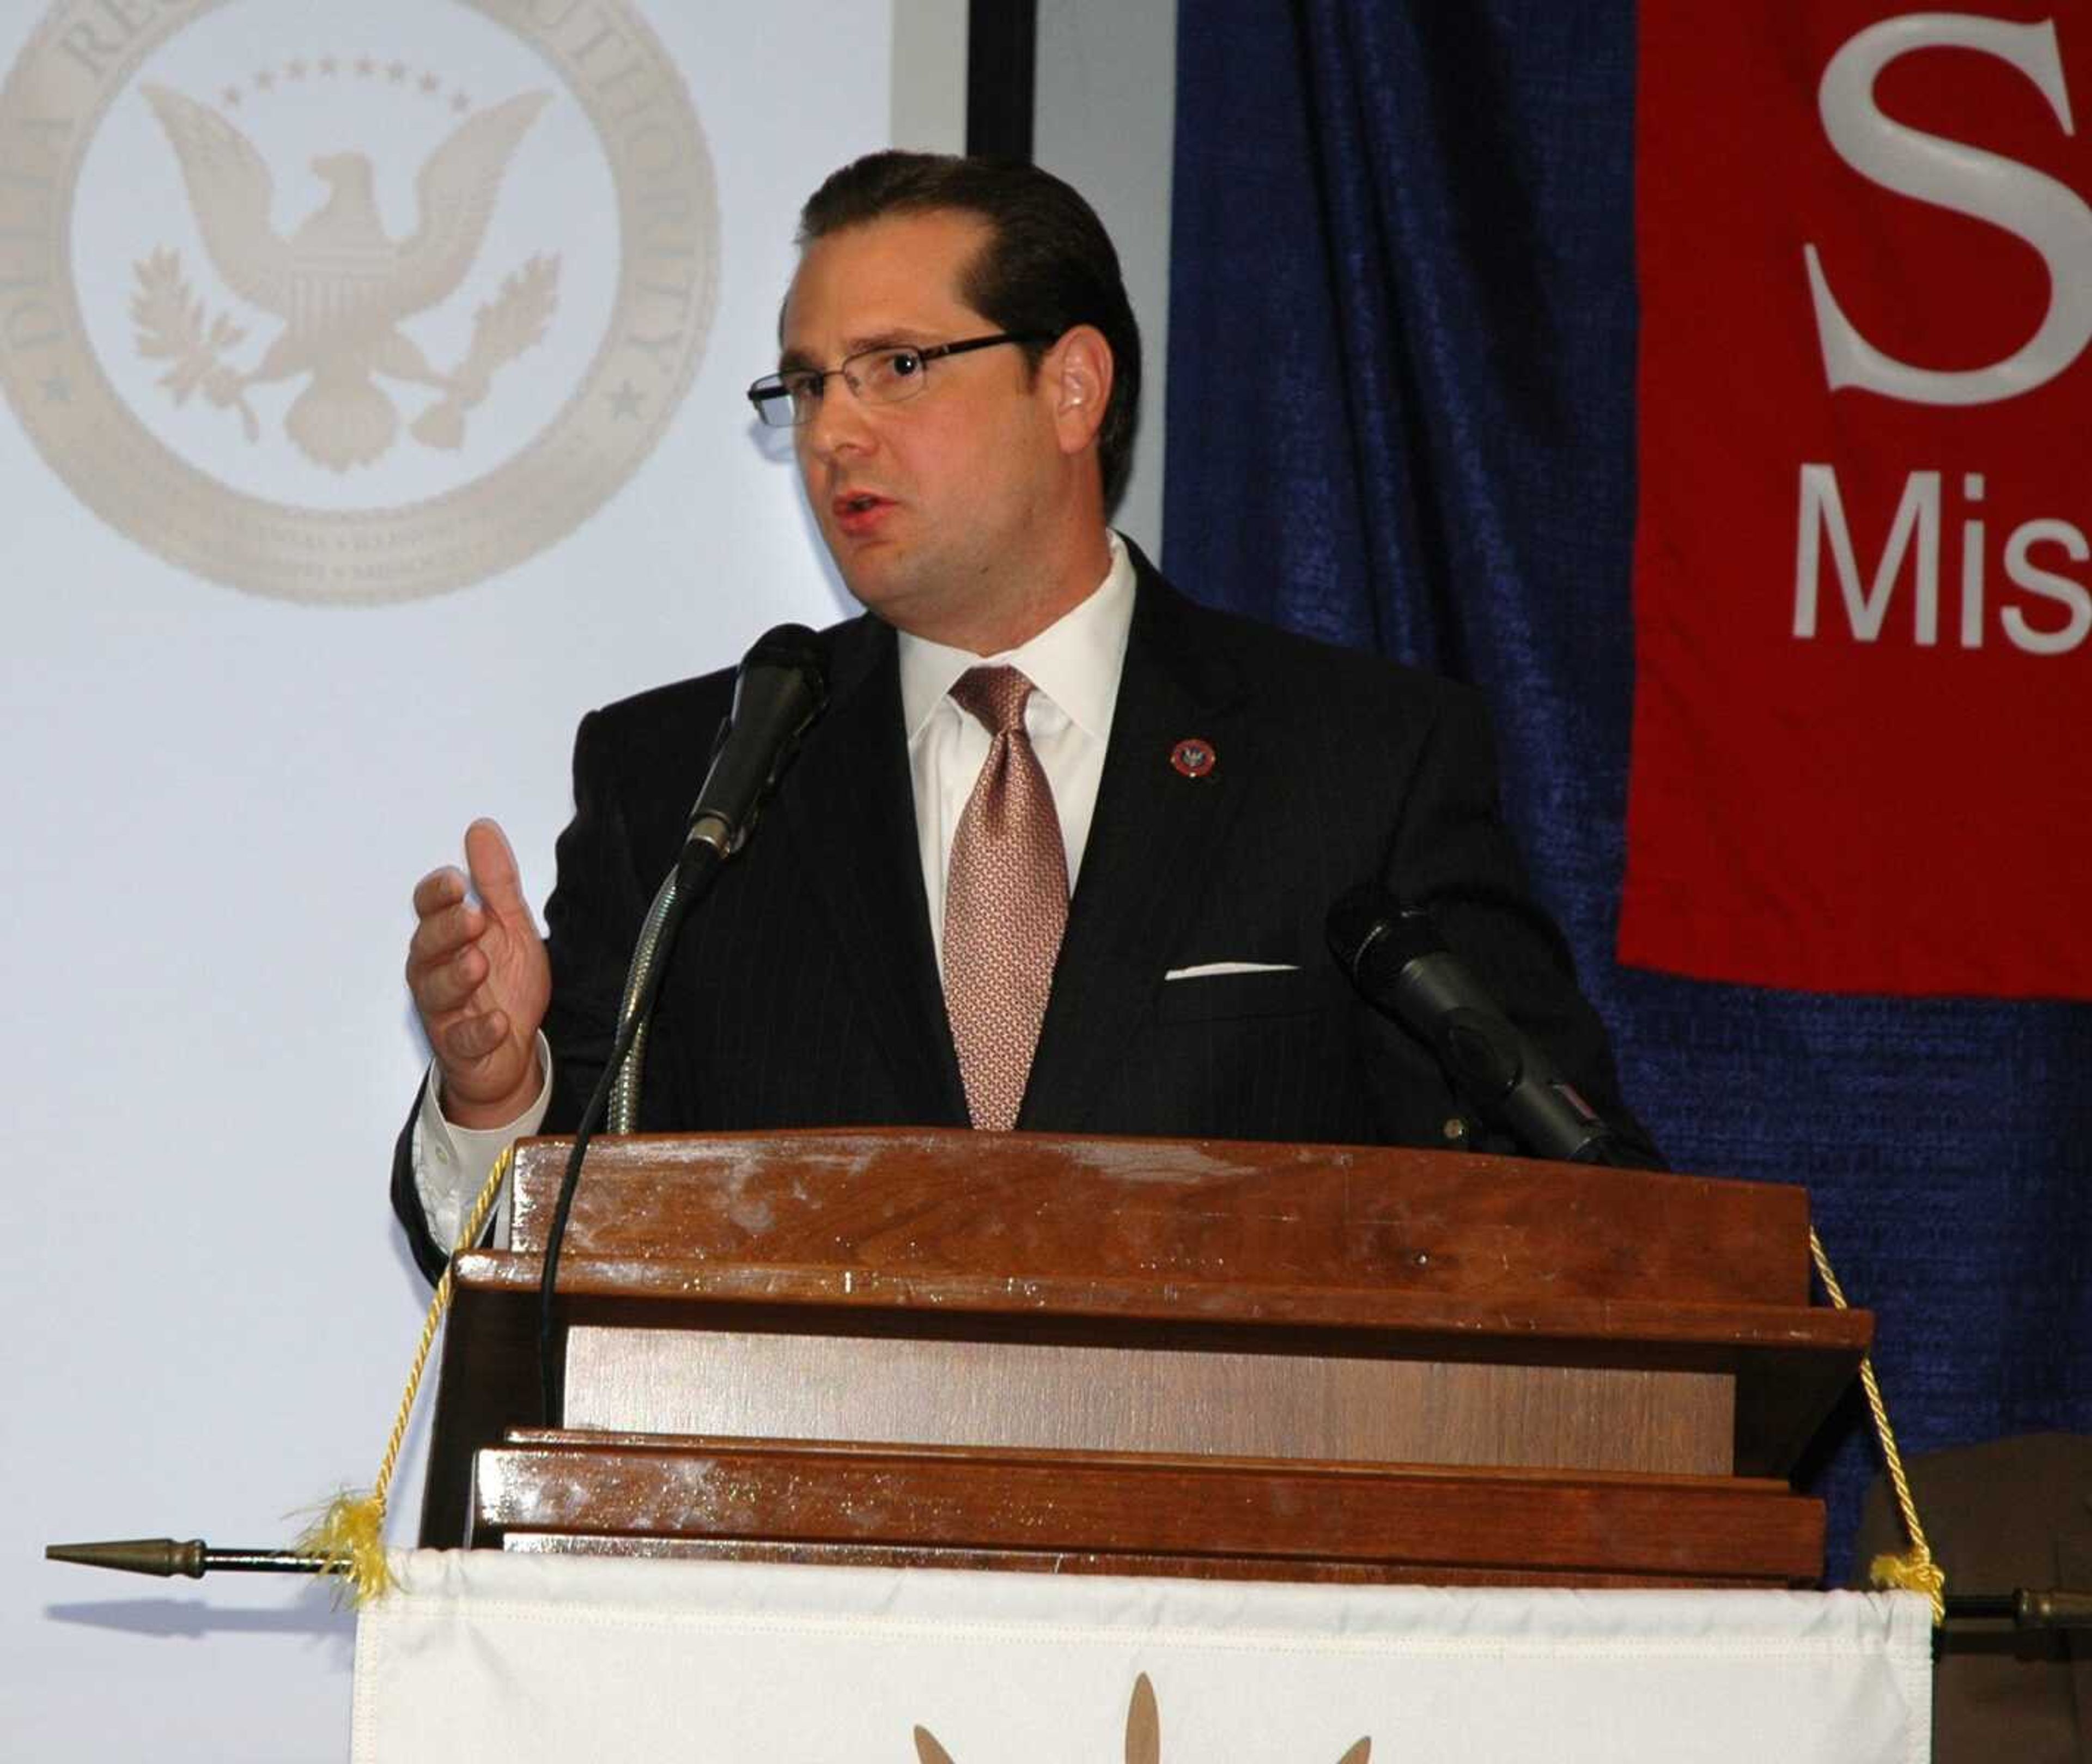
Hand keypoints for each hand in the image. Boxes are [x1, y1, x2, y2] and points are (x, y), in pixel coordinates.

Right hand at [406, 819, 550, 1127]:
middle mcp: (436, 971)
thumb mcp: (510, 925)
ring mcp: (445, 1010)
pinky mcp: (460, 1047)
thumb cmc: (505, 986)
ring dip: (457, 976)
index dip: (438, 895)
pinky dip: (480, 1030)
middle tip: (472, 918)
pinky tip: (497, 1021)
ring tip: (478, 963)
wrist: (513, 1050)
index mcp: (446, 938)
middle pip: (427, 946)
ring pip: (437, 992)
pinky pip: (464, 1040)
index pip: (428, 909)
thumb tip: (482, 831)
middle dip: (447, 930)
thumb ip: (496, 882)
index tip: (458, 882)